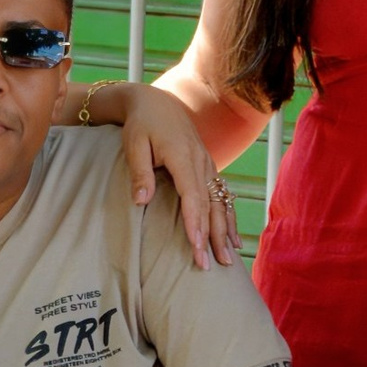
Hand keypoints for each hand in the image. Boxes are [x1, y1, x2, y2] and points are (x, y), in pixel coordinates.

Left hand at [107, 82, 237, 269]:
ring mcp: (208, 163)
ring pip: (221, 202)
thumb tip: (141, 202)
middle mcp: (201, 161)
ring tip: (228, 258)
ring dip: (225, 230)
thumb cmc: (141, 125)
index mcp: (183, 156)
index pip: (192, 196)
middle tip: (212, 264)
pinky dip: (229, 217)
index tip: (196, 247)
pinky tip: (232, 237)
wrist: (155, 103)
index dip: (195, 223)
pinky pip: (223, 195)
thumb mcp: (134, 144)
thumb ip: (140, 173)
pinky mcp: (208, 166)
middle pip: (210, 204)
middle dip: (212, 236)